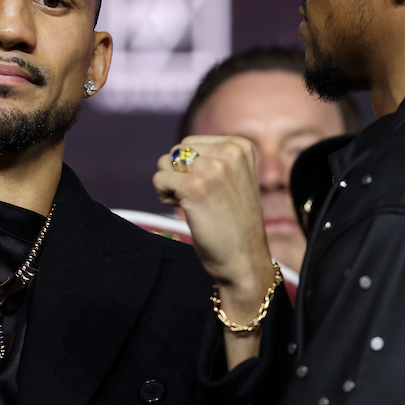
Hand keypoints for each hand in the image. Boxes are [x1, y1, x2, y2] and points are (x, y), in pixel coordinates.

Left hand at [154, 136, 274, 323]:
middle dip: (179, 174)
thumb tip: (176, 153)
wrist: (245, 261)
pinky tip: (185, 210)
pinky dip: (164, 196)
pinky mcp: (196, 186)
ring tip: (193, 205)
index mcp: (240, 146)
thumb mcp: (235, 180)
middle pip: (178, 151)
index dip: (191, 169)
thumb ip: (215, 160)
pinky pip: (159, 179)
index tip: (210, 190)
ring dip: (171, 185)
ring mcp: (213, 168)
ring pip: (166, 163)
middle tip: (198, 199)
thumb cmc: (235, 225)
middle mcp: (230, 151)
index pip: (192, 143)